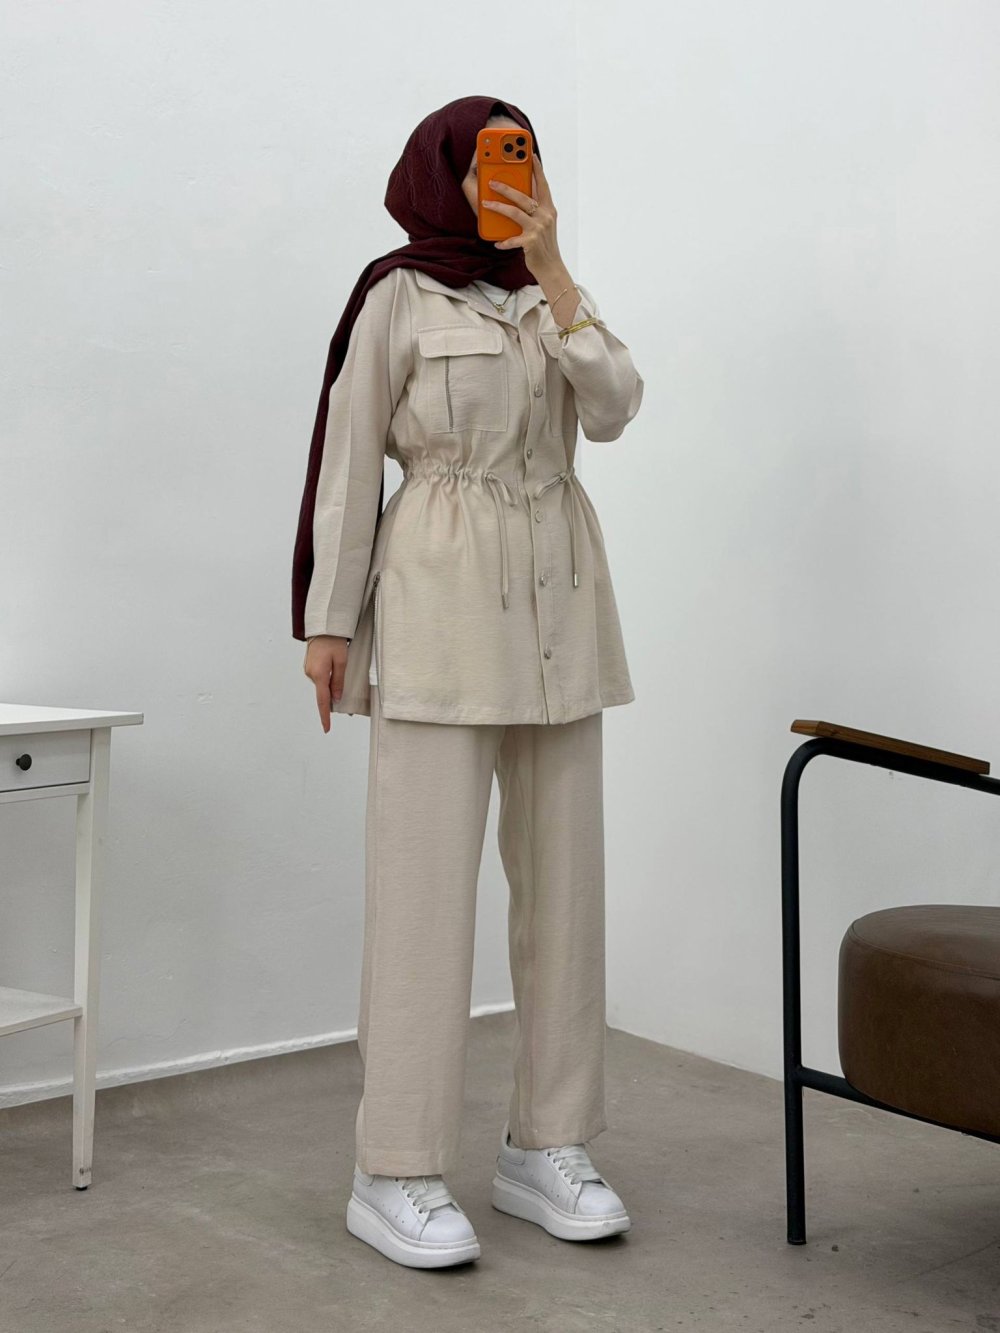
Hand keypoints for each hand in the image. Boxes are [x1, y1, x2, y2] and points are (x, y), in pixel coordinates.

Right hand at [303, 635, 349, 732]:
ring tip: (339, 670)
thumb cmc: (334, 642)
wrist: (323, 627)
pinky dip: (327, 679)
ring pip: (322, 685)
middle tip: (345, 697)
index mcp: (319, 675)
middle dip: (332, 697)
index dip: (325, 716)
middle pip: (323, 692)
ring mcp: (308, 670)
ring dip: (330, 685)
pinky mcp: (309, 666)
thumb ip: (339, 681)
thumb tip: (336, 698)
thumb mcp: (342, 661)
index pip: (323, 701)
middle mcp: (311, 674)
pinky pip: (319, 678)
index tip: (327, 728)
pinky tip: (332, 669)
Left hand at [483, 153, 561, 278]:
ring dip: (498, 207)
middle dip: (506, 187)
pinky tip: (497, 243)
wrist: (551, 267)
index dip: (537, 169)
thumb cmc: (543, 244)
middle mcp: (545, 216)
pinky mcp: (531, 242)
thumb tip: (518, 194)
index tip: (530, 154)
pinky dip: (504, 241)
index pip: (543, 185)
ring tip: (485, 204)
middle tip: (492, 182)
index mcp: (548, 209)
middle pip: (524, 197)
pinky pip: (512, 239)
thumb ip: (534, 209)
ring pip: (515, 212)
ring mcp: (538, 229)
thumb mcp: (543, 223)